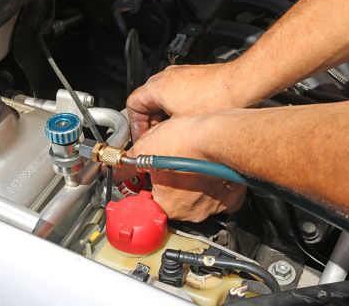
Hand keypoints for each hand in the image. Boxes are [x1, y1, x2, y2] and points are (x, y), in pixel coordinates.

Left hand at [124, 114, 246, 221]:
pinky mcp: (230, 199)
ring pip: (196, 198)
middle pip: (172, 201)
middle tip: (170, 163)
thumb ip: (128, 163)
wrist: (221, 135)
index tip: (150, 177)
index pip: (148, 203)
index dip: (146, 186)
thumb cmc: (188, 141)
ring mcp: (212, 208)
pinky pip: (218, 197)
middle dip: (170, 184)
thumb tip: (118, 167)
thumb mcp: (146, 147)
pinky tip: (208, 170)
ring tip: (189, 162)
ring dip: (191, 185)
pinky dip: (213, 186)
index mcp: (166, 206)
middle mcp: (190, 213)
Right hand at [127, 63, 237, 139]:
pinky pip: (178, 92)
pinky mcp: (194, 76)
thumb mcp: (180, 125)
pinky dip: (177, 107)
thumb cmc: (215, 100)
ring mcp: (180, 74)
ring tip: (175, 130)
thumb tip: (154, 144)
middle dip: (151, 122)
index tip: (142, 137)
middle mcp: (165, 76)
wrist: (240, 85)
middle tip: (157, 137)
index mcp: (156, 86)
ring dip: (165, 115)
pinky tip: (190, 120)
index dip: (135, 125)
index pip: (132, 105)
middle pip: (147, 101)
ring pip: (163, 98)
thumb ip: (160, 133)